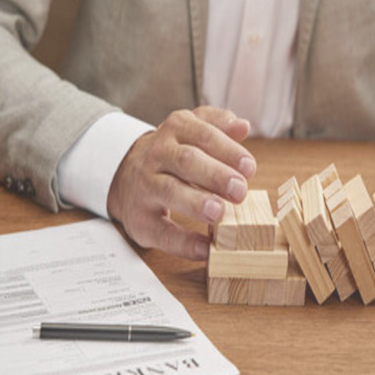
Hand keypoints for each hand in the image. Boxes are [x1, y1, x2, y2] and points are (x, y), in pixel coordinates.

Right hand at [107, 107, 255, 260]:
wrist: (125, 175)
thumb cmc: (171, 154)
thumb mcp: (191, 130)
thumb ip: (218, 125)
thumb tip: (242, 126)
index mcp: (175, 131)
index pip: (203, 135)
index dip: (228, 151)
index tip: (249, 168)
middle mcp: (157, 155)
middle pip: (186, 161)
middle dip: (215, 175)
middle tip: (240, 190)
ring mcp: (146, 187)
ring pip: (170, 191)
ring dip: (196, 202)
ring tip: (220, 212)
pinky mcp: (139, 218)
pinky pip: (161, 231)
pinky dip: (184, 242)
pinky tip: (205, 248)